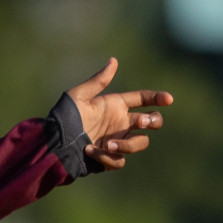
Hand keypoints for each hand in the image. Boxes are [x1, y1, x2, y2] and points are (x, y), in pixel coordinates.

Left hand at [65, 57, 172, 171]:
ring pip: (140, 143)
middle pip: (151, 122)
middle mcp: (120, 123)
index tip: (168, 100)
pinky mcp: (109, 160)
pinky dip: (107, 157)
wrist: (53, 143)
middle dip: (153, 121)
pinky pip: (120, 161)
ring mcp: (117, 141)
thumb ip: (98, 81)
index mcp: (115, 106)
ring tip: (108, 144)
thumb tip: (114, 60)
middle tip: (143, 122)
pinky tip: (90, 150)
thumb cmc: (64, 117)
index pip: (143, 99)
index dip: (157, 98)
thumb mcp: (79, 96)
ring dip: (128, 144)